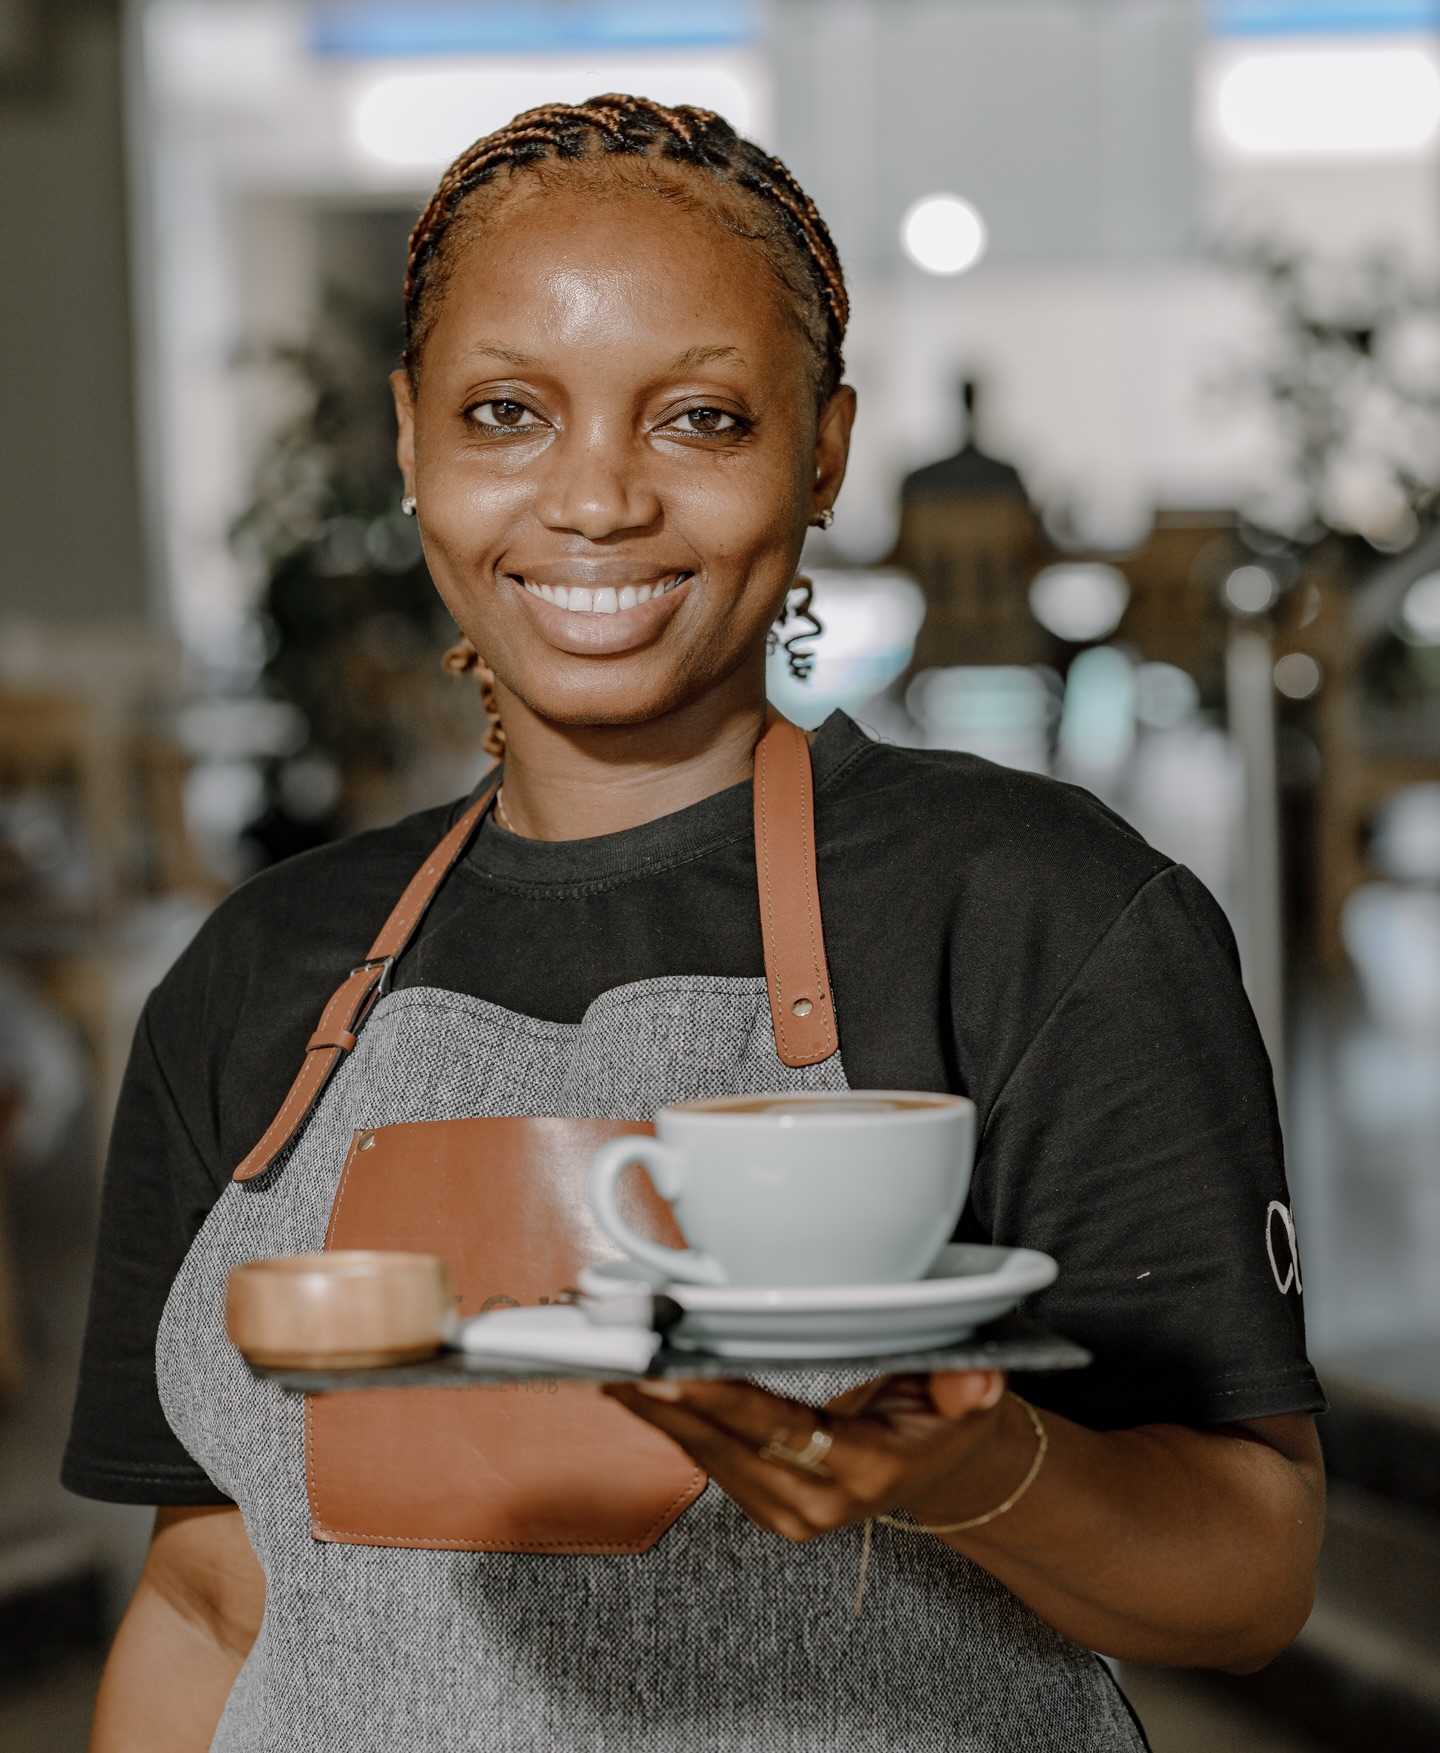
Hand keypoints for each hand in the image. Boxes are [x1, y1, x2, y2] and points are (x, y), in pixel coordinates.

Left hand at [604, 1370, 1021, 1543]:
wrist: (940, 1468)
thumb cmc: (945, 1419)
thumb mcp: (970, 1400)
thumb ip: (967, 1388)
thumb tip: (976, 1380)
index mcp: (866, 1474)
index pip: (783, 1433)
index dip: (724, 1402)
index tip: (673, 1373)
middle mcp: (817, 1503)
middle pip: (727, 1447)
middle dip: (667, 1402)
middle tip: (615, 1357)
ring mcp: (785, 1510)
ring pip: (706, 1456)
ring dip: (655, 1410)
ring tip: (606, 1362)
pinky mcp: (761, 1501)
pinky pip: (705, 1459)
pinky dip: (668, 1420)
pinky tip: (633, 1387)